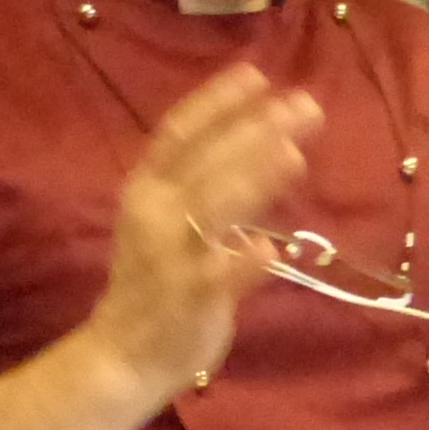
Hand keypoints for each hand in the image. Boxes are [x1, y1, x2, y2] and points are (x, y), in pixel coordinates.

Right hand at [87, 66, 324, 397]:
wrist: (123, 354)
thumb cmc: (156, 280)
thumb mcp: (170, 220)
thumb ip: (208, 184)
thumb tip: (268, 139)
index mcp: (146, 189)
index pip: (179, 133)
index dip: (216, 102)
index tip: (257, 75)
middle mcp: (153, 215)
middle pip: (206, 162)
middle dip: (256, 130)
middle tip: (306, 106)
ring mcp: (169, 258)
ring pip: (212, 210)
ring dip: (253, 180)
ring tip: (296, 153)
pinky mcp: (187, 301)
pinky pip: (217, 279)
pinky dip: (242, 265)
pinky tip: (272, 250)